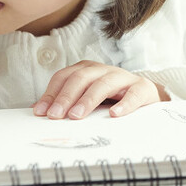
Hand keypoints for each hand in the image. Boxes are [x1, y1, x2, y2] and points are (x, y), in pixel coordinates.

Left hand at [33, 61, 167, 119]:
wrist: (146, 97)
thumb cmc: (112, 98)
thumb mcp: (87, 98)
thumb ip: (67, 103)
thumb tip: (38, 112)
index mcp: (87, 70)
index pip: (64, 77)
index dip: (51, 93)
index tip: (41, 112)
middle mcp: (103, 70)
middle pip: (81, 78)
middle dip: (65, 97)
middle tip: (56, 115)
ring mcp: (123, 77)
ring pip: (103, 84)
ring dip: (88, 100)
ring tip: (77, 116)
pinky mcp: (142, 88)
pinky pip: (133, 94)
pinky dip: (124, 104)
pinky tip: (114, 114)